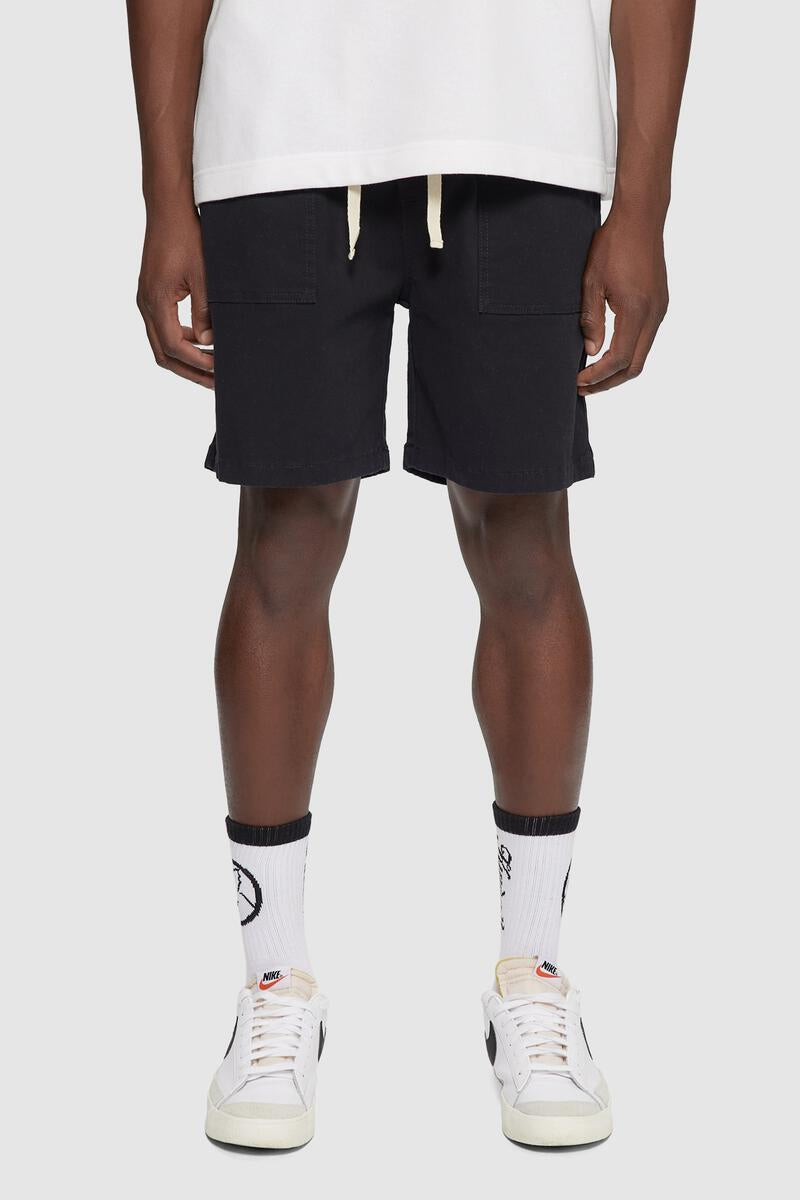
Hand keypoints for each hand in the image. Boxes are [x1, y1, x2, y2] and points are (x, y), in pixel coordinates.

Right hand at [136, 206, 213, 387]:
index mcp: (156, 301)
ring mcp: (146, 299)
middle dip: (190, 371)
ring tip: (211, 367)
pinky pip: (163, 327)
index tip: (219, 372)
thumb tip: (210, 343)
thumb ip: (206, 312)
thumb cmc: (187, 235)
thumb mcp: (205, 275)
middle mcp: (146, 303)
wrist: (169, 208)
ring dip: (185, 358)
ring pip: (161, 342)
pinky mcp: (152, 293)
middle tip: (216, 383)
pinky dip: (181, 340)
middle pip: (163, 353)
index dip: (197, 363)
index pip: (174, 347)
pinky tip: (202, 341)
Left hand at [577, 209, 668, 395]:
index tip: (578, 380)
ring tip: (592, 374)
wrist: (641, 217)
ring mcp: (661, 309)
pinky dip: (628, 352)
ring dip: (618, 368)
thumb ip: (591, 318)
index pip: (619, 359)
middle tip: (583, 387)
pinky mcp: (660, 303)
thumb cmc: (613, 243)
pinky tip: (608, 351)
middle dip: (609, 382)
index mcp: (637, 310)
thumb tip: (591, 351)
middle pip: (635, 365)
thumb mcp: (591, 281)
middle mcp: (654, 313)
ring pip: (642, 354)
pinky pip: (646, 338)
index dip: (598, 376)